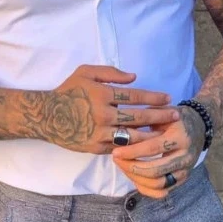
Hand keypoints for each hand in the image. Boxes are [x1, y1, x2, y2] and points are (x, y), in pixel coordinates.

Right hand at [42, 65, 179, 153]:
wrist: (47, 116)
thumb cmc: (68, 91)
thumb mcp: (85, 72)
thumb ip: (110, 72)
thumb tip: (134, 77)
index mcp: (102, 94)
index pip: (134, 96)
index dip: (153, 97)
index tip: (167, 98)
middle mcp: (102, 114)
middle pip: (138, 116)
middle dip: (159, 116)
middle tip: (175, 115)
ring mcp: (99, 133)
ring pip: (132, 136)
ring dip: (151, 134)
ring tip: (166, 133)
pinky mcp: (96, 148)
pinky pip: (120, 149)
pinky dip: (134, 148)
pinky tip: (146, 146)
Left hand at [112, 106, 204, 197]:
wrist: (199, 125)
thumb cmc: (175, 116)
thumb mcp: (161, 112)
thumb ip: (143, 121)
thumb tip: (119, 133)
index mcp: (180, 137)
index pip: (153, 148)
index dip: (132, 152)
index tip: (115, 152)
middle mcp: (185, 156)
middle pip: (155, 171)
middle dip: (132, 168)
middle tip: (117, 160)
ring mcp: (185, 170)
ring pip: (159, 184)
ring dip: (137, 179)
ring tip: (124, 167)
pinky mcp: (182, 179)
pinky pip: (163, 192)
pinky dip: (146, 188)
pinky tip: (134, 178)